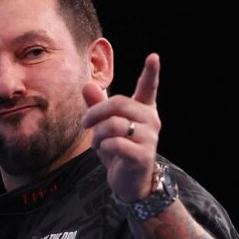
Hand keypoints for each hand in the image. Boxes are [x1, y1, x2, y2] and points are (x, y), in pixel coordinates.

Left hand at [82, 53, 161, 201]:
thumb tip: (87, 84)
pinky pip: (115, 143)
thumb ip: (97, 105)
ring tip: (98, 143)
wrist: (130, 181)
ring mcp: (149, 138)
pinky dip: (103, 147)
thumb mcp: (105, 125)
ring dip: (98, 134)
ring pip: (114, 125)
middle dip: (95, 113)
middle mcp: (151, 121)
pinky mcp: (142, 155)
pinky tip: (106, 151)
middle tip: (85, 124)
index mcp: (143, 109)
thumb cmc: (119, 149)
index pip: (149, 88)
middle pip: (119, 104)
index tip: (153, 57)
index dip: (151, 72)